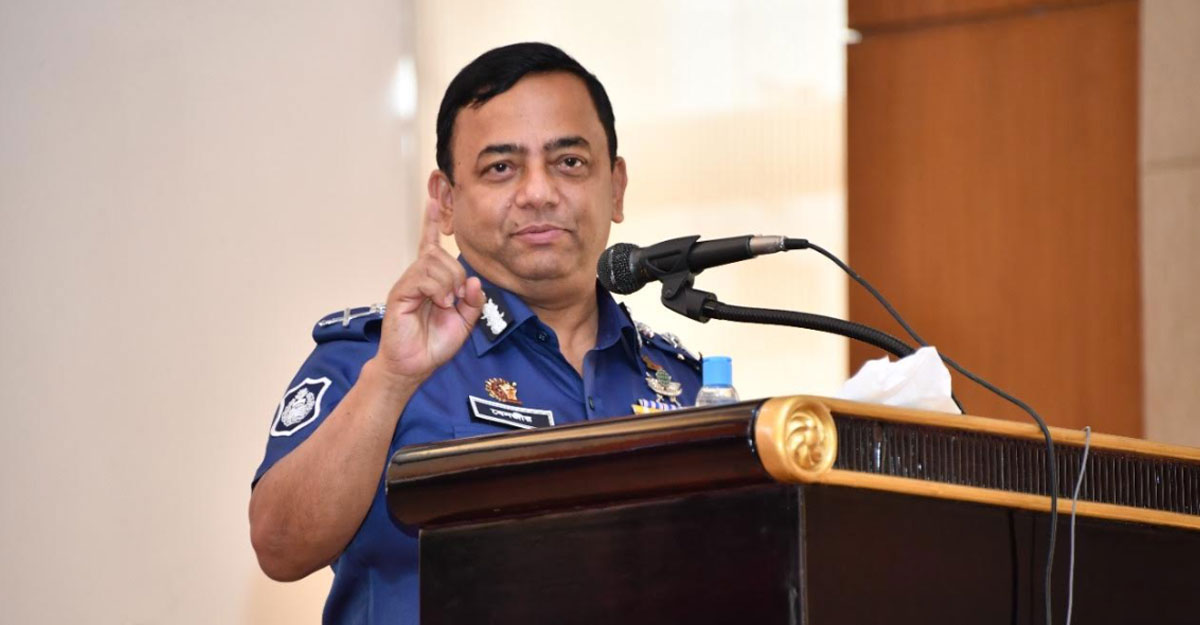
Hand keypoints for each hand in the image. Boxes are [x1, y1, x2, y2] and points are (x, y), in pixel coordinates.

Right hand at [372, 199, 484, 383]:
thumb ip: (473, 301)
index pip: (430, 245)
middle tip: (457, 298)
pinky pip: (423, 277)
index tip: (433, 200)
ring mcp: (407, 284)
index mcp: (431, 281)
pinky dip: (437, 289)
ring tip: (446, 303)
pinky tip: (439, 303)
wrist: (414, 366)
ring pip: (433, 262)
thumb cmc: (434, 344)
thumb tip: (474, 281)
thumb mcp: (464, 322)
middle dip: (457, 273)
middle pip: (440, 254)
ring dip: (448, 282)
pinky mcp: (400, 293)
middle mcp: (417, 278)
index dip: (431, 223)